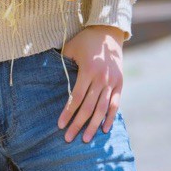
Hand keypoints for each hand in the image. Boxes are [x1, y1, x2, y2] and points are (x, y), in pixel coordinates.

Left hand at [57, 25, 125, 142]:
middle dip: (78, 124)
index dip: (68, 112)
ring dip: (93, 126)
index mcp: (88, 70)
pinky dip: (110, 117)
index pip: (76, 97)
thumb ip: (63, 64)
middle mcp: (101, 78)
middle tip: (69, 138)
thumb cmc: (85, 40)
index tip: (60, 125)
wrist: (108, 32)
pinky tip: (104, 129)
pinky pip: (115, 104)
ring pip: (102, 109)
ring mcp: (112, 82)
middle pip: (88, 107)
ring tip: (85, 139)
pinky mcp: (120, 83)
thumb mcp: (71, 48)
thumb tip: (50, 78)